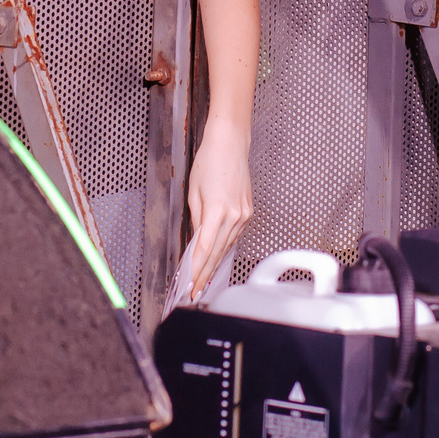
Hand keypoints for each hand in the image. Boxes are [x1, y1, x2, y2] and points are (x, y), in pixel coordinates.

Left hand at [185, 134, 252, 298]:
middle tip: (196, 292)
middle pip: (217, 253)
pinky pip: (234, 235)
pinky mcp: (248, 212)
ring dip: (214, 263)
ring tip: (203, 280)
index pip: (204, 249)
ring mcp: (243, 215)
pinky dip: (224, 247)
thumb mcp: (193, 192)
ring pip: (226, 246)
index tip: (190, 285)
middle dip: (205, 274)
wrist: (231, 145)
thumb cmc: (209, 162)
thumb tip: (196, 240)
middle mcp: (234, 216)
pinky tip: (216, 256)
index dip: (197, 271)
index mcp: (216, 211)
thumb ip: (196, 219)